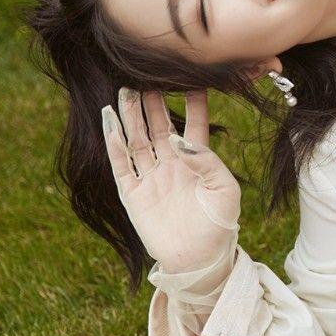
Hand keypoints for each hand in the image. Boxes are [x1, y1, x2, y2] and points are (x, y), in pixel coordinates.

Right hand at [102, 87, 240, 274]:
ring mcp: (151, 177)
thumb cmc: (219, 225)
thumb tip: (181, 139)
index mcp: (198, 162)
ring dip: (130, 116)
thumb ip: (208, 161)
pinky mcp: (133, 193)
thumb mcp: (225, 190)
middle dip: (153, 102)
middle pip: (159, 126)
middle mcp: (172, 164)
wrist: (199, 259)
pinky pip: (121, 163)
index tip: (191, 78)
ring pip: (138, 139)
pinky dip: (114, 143)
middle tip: (146, 76)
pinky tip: (110, 121)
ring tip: (124, 91)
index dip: (193, 103)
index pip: (195, 125)